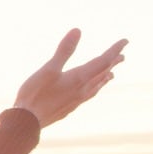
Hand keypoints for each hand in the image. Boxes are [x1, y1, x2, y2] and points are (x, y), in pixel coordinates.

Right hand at [12, 29, 127, 126]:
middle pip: (102, 74)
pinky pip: (88, 96)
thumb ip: (64, 51)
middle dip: (113, 63)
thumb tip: (77, 30)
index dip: (114, 50)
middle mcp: (82, 90)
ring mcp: (76, 101)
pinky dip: (94, 89)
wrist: (27, 122)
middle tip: (123, 56)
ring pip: (96, 87)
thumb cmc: (35, 94)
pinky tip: (88, 93)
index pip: (103, 61)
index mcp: (79, 78)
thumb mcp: (48, 69)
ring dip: (105, 78)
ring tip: (111, 75)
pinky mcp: (68, 108)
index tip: (125, 41)